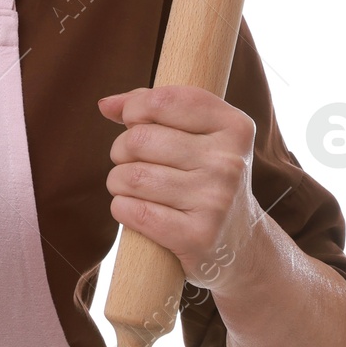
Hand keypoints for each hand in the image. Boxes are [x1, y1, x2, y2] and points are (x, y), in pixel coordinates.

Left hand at [98, 84, 258, 290]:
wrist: (239, 246)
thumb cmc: (205, 179)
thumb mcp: (197, 136)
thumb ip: (152, 109)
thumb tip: (106, 105)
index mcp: (234, 127)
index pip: (164, 100)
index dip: (135, 108)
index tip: (134, 121)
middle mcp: (229, 162)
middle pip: (138, 139)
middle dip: (122, 150)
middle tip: (133, 163)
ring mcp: (216, 200)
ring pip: (130, 176)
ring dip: (119, 182)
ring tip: (135, 189)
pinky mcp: (198, 236)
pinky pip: (133, 211)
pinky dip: (122, 209)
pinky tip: (137, 211)